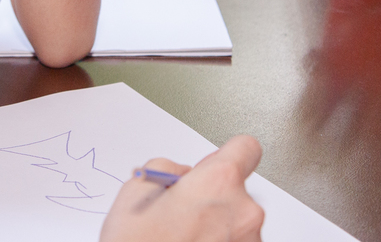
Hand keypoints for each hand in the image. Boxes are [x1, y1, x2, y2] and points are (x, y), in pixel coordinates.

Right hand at [99, 135, 263, 241]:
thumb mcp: (134, 191)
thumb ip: (165, 168)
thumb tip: (180, 174)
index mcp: (218, 183)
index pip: (246, 148)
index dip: (227, 154)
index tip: (214, 164)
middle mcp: (244, 212)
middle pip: (237, 188)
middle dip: (211, 195)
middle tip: (180, 211)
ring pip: (236, 220)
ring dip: (216, 224)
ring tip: (181, 237)